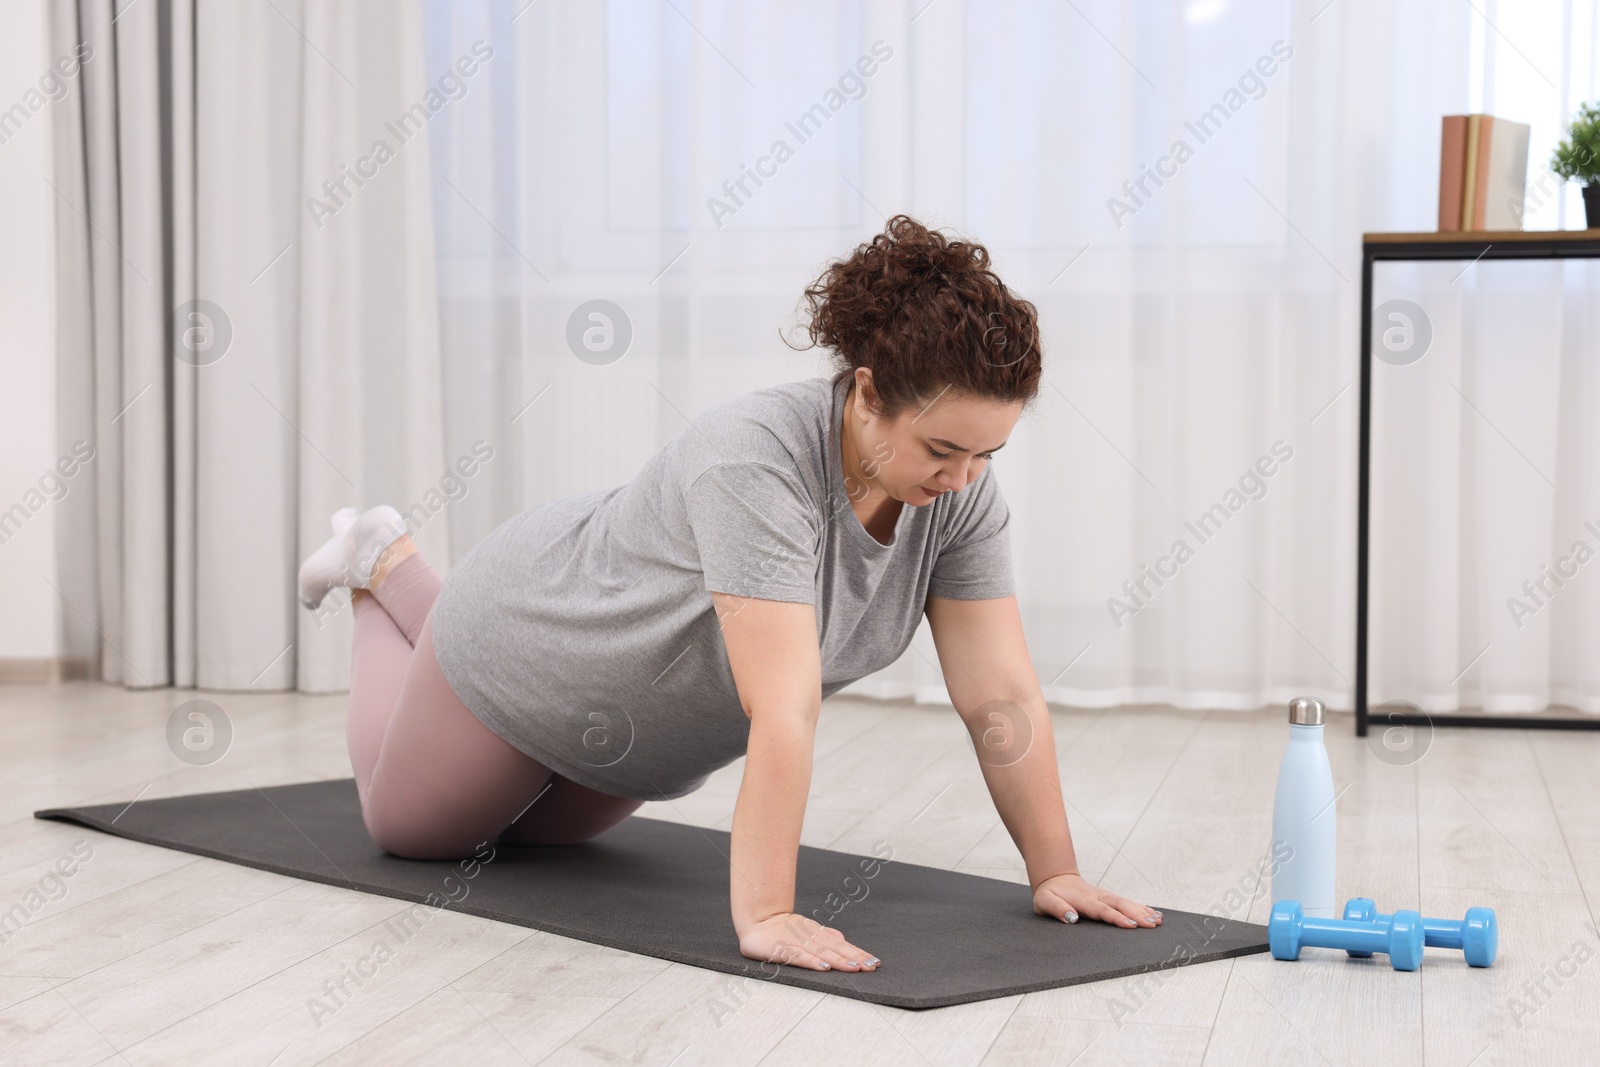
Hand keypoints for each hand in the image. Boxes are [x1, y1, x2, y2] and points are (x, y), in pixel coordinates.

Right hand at [737, 912, 880, 972]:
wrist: (757, 920)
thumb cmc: (783, 927)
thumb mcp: (808, 929)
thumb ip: (826, 935)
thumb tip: (845, 942)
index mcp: (818, 934)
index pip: (842, 945)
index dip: (858, 953)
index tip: (874, 962)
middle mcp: (811, 937)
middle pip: (836, 949)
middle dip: (855, 958)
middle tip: (871, 967)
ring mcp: (797, 942)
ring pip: (822, 952)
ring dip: (839, 960)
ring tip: (855, 968)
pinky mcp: (782, 949)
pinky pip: (799, 956)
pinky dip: (812, 962)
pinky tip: (824, 967)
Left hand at [1033, 873, 1162, 928]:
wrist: (1056, 879)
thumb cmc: (1050, 894)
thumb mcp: (1044, 901)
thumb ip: (1057, 908)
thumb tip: (1071, 917)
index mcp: (1083, 899)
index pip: (1102, 910)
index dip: (1116, 917)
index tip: (1131, 925)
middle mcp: (1097, 896)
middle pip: (1119, 905)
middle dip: (1137, 914)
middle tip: (1152, 924)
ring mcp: (1105, 895)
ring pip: (1126, 903)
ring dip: (1143, 911)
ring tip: (1158, 920)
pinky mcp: (1109, 898)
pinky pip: (1127, 902)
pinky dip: (1142, 908)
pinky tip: (1155, 914)